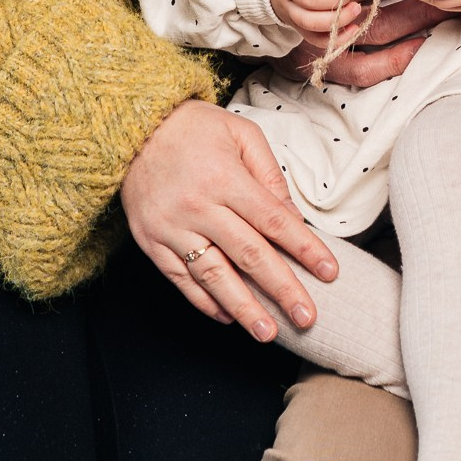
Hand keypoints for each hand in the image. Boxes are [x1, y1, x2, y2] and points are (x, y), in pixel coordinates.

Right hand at [121, 99, 336, 339]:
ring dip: (243, 309)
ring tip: (268, 333)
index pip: (274, 221)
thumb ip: (269, 175)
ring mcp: (171, 228)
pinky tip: (227, 317)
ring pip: (214, 276)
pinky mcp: (151, 242)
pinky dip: (204, 302)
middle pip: (249, 255)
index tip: (329, 272)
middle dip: (282, 290)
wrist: (131, 128)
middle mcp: (198, 207)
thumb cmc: (194, 128)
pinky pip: (180, 280)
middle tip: (307, 317)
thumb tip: (293, 219)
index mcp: (224, 178)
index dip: (304, 249)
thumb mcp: (241, 133)